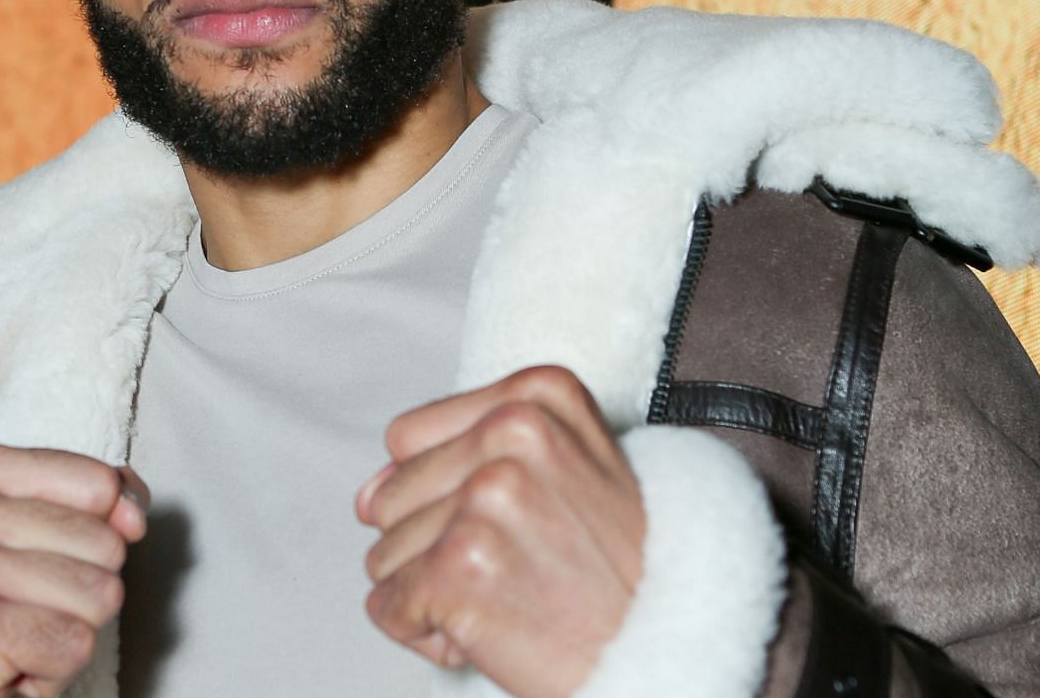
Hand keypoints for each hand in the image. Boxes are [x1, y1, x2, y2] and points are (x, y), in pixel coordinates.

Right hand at [0, 436, 147, 697]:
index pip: (97, 484)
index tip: (24, 567)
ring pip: (97, 592)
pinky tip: (3, 670)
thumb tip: (132, 508)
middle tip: (12, 615)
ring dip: (64, 633)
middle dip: (76, 593)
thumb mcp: (21, 536)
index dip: (87, 540)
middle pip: (103, 543)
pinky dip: (53, 670)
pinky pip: (75, 641)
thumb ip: (88, 503)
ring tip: (8, 641)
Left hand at [355, 366, 645, 697]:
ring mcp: (484, 497)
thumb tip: (366, 493)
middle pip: (390, 496)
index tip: (511, 520)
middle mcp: (512, 433)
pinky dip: (424, 629)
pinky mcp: (458, 566)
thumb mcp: (563, 470)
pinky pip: (386, 604)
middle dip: (435, 545)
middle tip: (516, 567)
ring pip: (383, 552)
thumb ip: (457, 458)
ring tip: (510, 594)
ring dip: (432, 590)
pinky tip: (490, 628)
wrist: (673, 645)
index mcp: (537, 394)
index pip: (407, 440)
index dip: (444, 494)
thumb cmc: (617, 569)